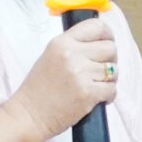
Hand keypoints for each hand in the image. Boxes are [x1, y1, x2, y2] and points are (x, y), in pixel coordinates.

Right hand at [6, 19, 117, 140]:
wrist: (29, 115)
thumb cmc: (38, 88)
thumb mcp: (51, 56)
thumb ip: (73, 47)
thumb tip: (100, 43)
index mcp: (62, 42)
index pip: (96, 26)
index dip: (107, 35)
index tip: (107, 43)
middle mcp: (72, 54)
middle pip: (110, 48)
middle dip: (110, 60)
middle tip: (101, 70)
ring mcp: (80, 73)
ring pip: (113, 70)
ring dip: (109, 79)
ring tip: (96, 86)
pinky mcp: (88, 93)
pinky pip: (112, 89)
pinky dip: (108, 95)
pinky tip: (97, 98)